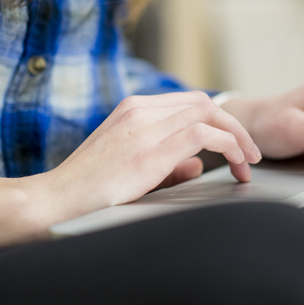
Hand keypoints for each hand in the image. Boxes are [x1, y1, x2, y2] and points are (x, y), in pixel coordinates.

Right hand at [43, 92, 261, 218]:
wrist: (52, 202)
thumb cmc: (89, 190)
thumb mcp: (133, 167)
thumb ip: (169, 163)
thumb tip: (198, 164)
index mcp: (135, 109)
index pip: (191, 102)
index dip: (220, 120)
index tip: (237, 144)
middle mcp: (141, 110)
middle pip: (205, 103)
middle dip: (235, 127)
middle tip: (251, 154)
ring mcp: (145, 126)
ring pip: (209, 114)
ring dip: (237, 137)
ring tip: (249, 162)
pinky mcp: (150, 149)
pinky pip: (204, 135)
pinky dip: (228, 146)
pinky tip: (236, 163)